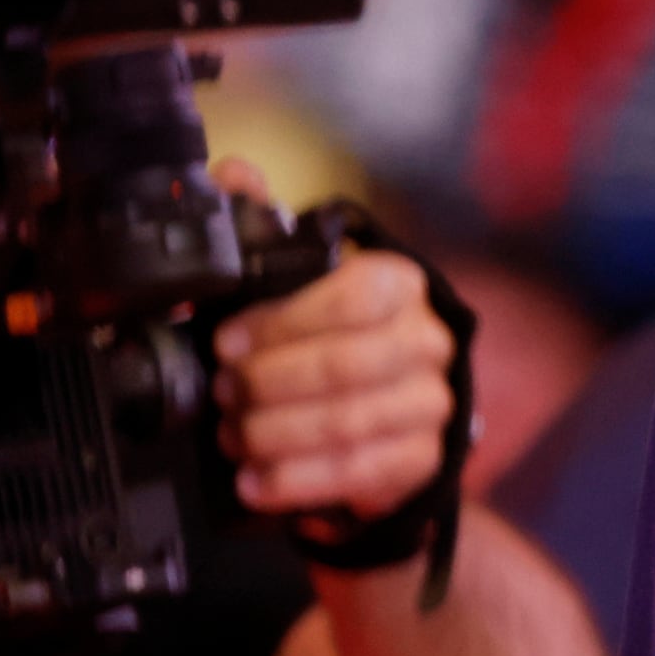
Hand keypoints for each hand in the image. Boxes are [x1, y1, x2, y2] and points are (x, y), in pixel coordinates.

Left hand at [208, 157, 457, 518]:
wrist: (386, 410)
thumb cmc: (330, 337)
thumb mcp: (297, 277)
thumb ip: (264, 227)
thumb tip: (227, 175)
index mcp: (399, 285)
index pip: (356, 295)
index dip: (284, 321)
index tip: (224, 342)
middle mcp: (428, 341)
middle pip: (348, 366)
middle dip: (268, 385)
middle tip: (221, 393)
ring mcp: (433, 403)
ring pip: (349, 423)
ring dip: (276, 434)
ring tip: (231, 437)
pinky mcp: (425, 459)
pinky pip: (360, 473)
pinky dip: (298, 480)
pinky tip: (256, 480)